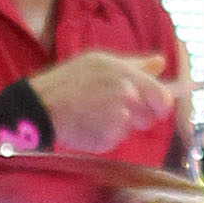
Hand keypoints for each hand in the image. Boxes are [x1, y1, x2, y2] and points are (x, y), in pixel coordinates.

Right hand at [27, 49, 180, 152]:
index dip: (163, 105)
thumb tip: (161, 62)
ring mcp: (116, 118)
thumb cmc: (68, 81)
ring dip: (121, 126)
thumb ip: (135, 64)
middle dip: (140, 117)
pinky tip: (88, 126)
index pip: (162, 96)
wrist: (39, 105)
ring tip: (97, 115)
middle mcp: (124, 94)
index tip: (160, 109)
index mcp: (124, 73)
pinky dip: (105, 137)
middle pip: (150, 117)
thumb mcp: (99, 62)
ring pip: (132, 129)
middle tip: (114, 110)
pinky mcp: (107, 138)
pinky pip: (115, 140)